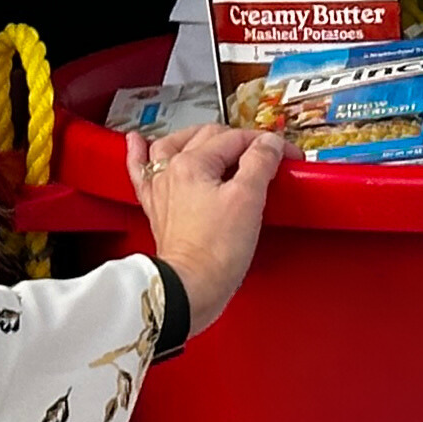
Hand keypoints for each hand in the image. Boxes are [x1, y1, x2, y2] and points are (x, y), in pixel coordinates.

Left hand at [129, 122, 284, 329]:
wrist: (190, 288)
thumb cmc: (215, 252)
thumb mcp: (249, 199)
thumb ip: (260, 163)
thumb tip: (269, 143)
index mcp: (192, 163)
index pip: (235, 139)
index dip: (266, 144)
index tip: (285, 156)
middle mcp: (171, 171)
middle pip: (207, 137)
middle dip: (238, 139)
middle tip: (262, 153)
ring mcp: (162, 190)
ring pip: (170, 147)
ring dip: (188, 136)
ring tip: (206, 133)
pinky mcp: (158, 210)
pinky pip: (142, 173)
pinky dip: (138, 155)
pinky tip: (137, 143)